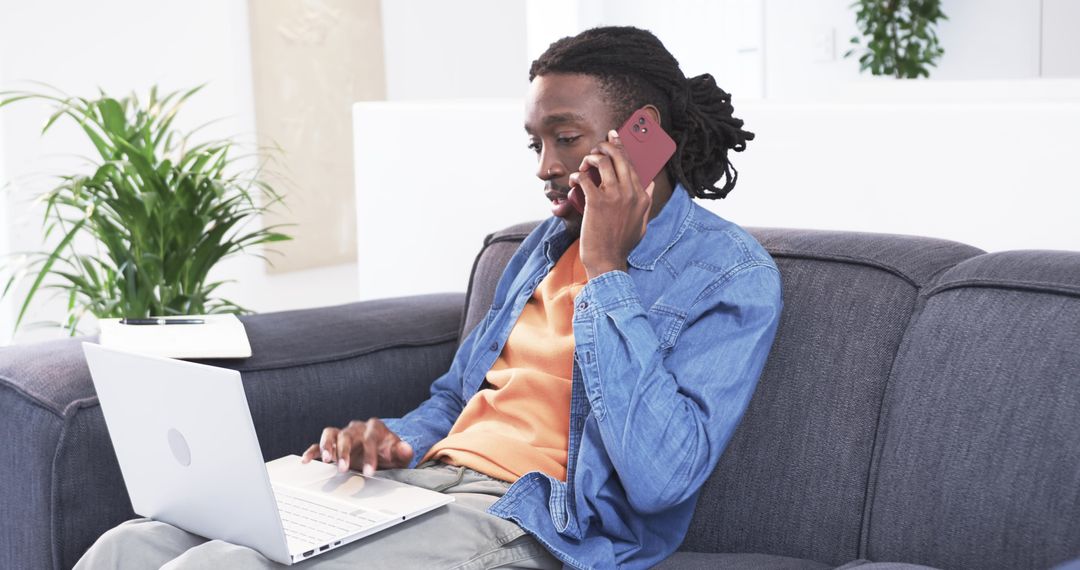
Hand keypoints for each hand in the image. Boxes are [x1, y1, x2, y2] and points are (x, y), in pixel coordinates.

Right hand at [300, 417, 413, 475]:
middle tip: (344, 469)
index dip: (370, 455)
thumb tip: (406, 448)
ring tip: (326, 460)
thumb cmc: (391, 452)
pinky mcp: (333, 444)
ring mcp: (343, 435)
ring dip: (327, 446)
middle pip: (347, 435)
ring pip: (331, 434)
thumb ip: (404, 452)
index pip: (370, 438)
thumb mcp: (400, 454)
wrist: (383, 451)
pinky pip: (320, 443)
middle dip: (345, 452)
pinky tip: (307, 460)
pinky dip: (314, 450)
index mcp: (375, 428)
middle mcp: (357, 428)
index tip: (369, 471)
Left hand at [569, 129, 654, 279]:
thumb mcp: (641, 222)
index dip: (622, 146)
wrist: (607, 261)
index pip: (633, 163)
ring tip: (585, 164)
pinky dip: (578, 175)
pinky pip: (585, 178)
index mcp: (642, 197)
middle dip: (606, 145)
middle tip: (597, 147)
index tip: (614, 137)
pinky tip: (575, 179)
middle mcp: (631, 193)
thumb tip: (650, 183)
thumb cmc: (621, 244)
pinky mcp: (596, 202)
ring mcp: (614, 196)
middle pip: (620, 156)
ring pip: (604, 161)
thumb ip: (646, 201)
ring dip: (591, 158)